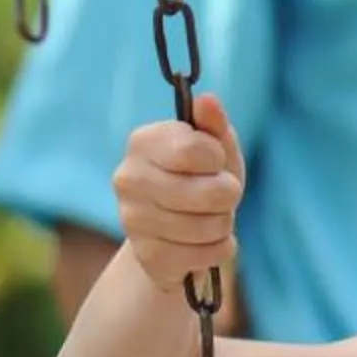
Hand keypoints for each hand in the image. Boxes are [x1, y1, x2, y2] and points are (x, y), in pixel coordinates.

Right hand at [112, 95, 243, 288]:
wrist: (175, 231)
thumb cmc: (200, 178)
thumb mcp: (214, 147)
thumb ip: (213, 124)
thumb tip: (208, 101)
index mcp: (143, 142)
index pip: (193, 150)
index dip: (217, 158)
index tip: (214, 160)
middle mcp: (129, 179)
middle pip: (207, 193)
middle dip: (228, 195)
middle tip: (221, 194)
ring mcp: (133, 220)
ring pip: (208, 227)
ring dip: (223, 224)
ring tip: (211, 217)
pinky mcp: (147, 256)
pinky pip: (205, 255)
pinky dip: (218, 249)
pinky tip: (205, 242)